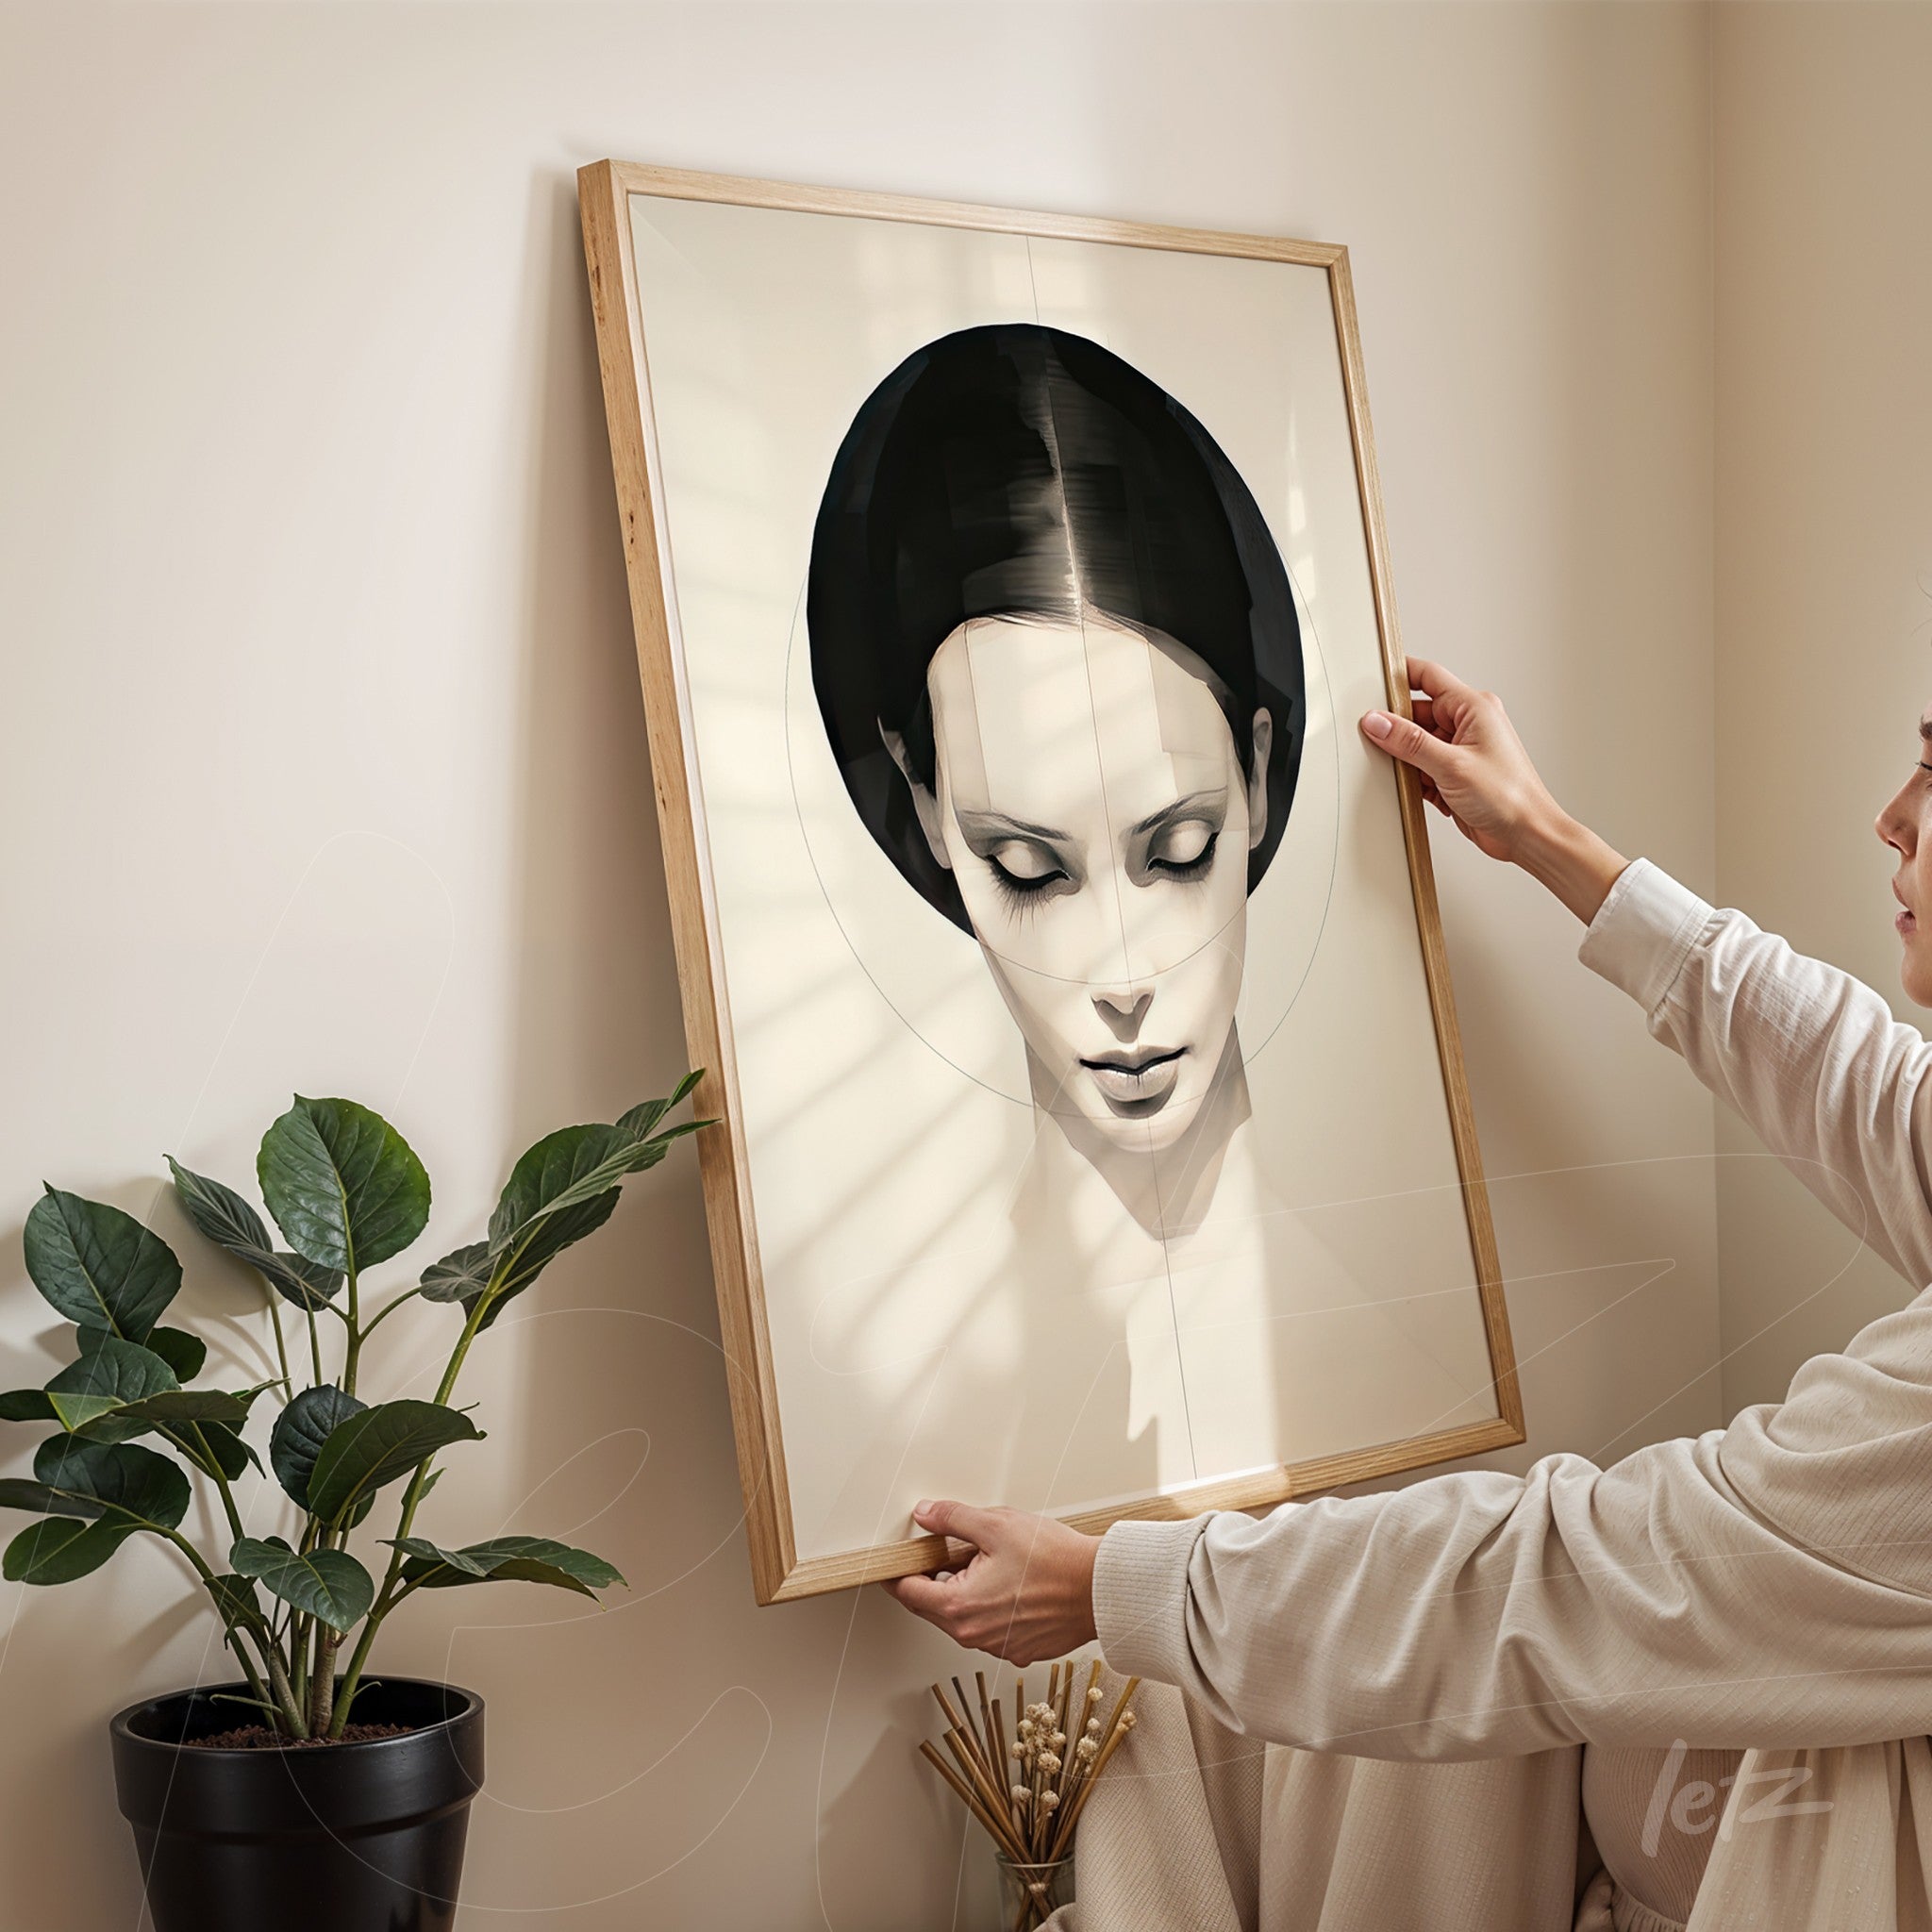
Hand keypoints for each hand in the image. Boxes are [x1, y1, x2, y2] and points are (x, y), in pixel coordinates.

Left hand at [880, 1500, 1099, 1663]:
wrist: (1100, 1588)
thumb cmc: (1055, 1560)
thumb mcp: (996, 1525)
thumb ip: (953, 1519)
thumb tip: (926, 1515)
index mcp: (959, 1607)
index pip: (908, 1593)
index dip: (900, 1571)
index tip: (899, 1559)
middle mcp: (974, 1636)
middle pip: (934, 1607)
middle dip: (937, 1578)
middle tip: (953, 1550)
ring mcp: (998, 1647)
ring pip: (963, 1618)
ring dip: (965, 1593)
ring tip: (991, 1563)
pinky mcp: (1020, 1650)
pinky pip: (991, 1628)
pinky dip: (991, 1607)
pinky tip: (1012, 1584)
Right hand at [1360, 657, 1627, 923]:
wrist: (1526, 834)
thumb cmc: (1509, 796)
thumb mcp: (1451, 765)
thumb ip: (1410, 741)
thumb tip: (1378, 722)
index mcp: (1474, 707)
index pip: (1428, 676)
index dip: (1399, 675)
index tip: (1372, 682)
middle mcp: (1468, 725)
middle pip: (1417, 713)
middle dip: (1396, 728)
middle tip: (1374, 738)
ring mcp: (1460, 750)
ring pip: (1416, 743)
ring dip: (1405, 758)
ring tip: (1400, 771)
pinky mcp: (1454, 774)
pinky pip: (1422, 766)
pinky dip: (1413, 778)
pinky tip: (1412, 789)